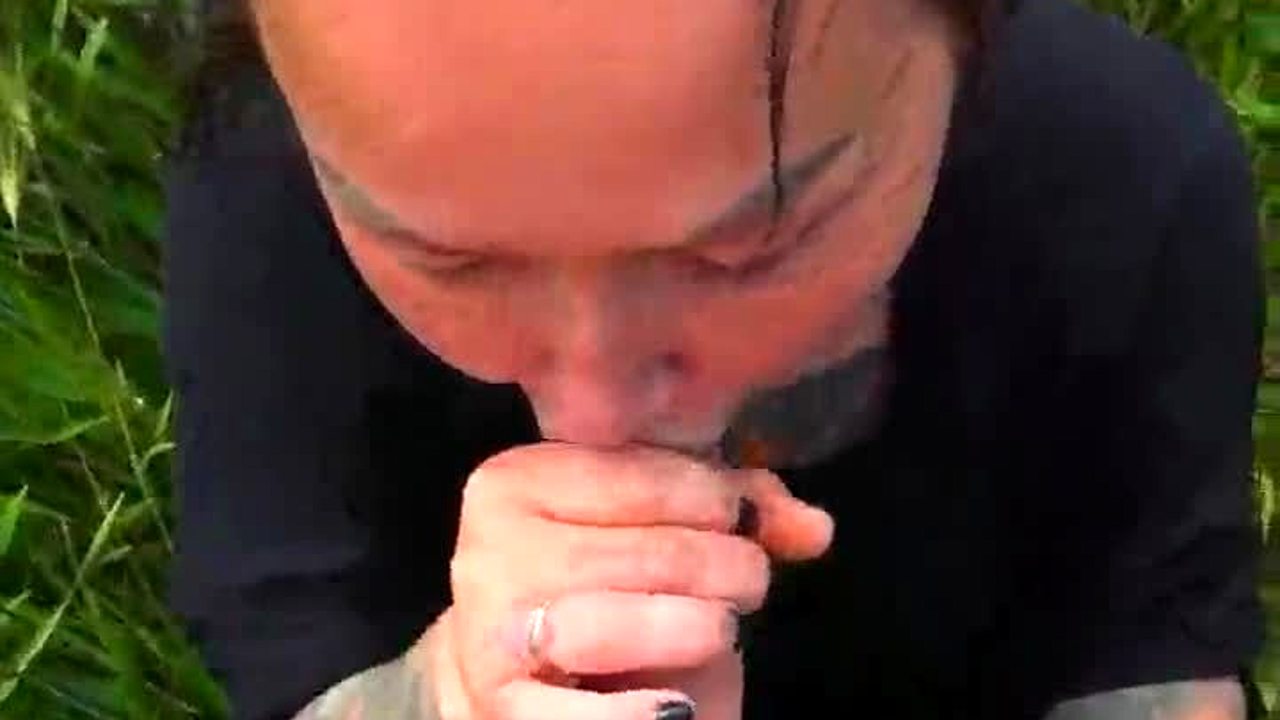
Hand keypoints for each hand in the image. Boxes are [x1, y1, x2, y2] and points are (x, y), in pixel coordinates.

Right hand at [419, 443, 833, 719]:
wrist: (533, 680)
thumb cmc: (609, 588)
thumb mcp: (663, 527)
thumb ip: (737, 509)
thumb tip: (817, 528)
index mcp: (515, 480)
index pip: (642, 473)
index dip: (715, 498)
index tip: (742, 521)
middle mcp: (489, 548)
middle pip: (646, 551)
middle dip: (723, 567)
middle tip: (748, 583)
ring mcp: (489, 630)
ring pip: (613, 623)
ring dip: (693, 628)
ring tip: (719, 628)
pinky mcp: (501, 706)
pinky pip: (586, 717)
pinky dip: (640, 715)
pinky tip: (676, 706)